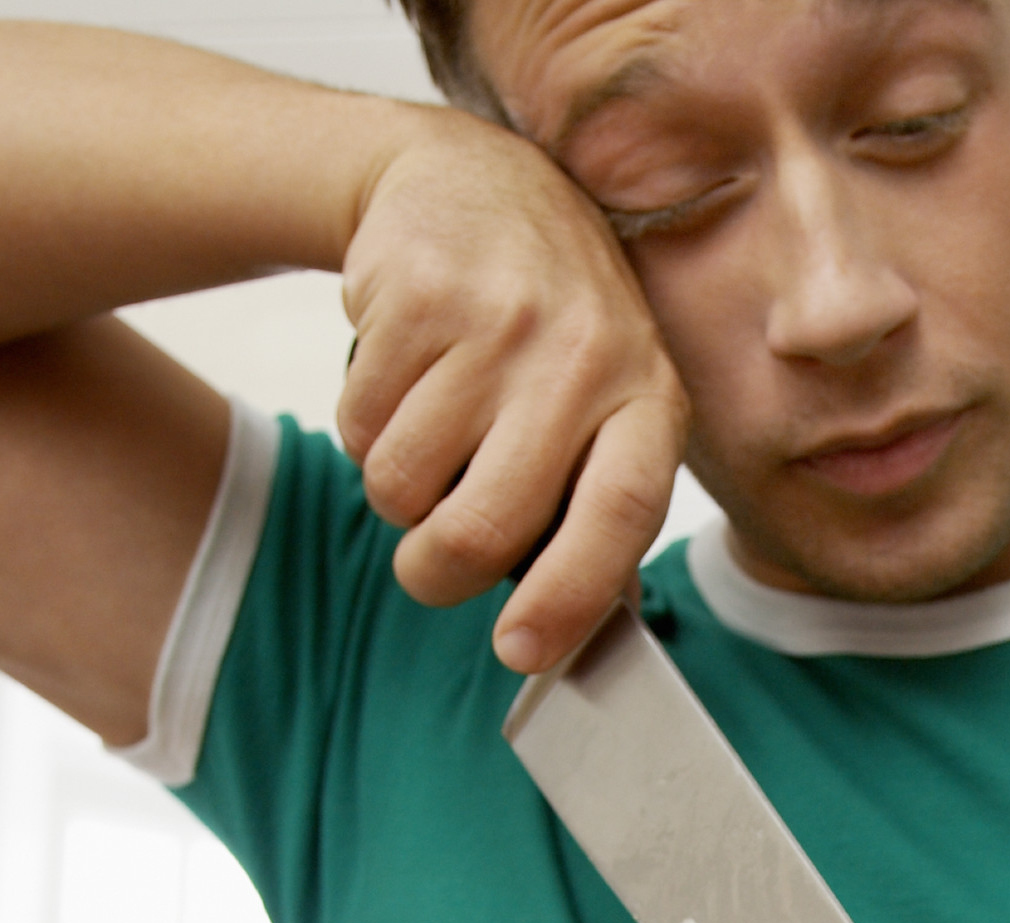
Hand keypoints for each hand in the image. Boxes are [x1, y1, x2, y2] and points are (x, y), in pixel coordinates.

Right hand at [337, 111, 689, 672]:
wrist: (470, 184)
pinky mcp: (418, 295)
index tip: (518, 651)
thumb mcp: (604, 400)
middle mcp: (585, 356)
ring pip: (406, 485)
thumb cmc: (546, 331)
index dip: (568, 597)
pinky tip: (401, 377)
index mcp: (650, 398)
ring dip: (395, 490)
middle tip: (427, 568)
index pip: (623, 515)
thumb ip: (590, 502)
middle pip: (488, 525)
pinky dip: (363, 428)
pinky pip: (360, 425)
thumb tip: (551, 633)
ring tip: (428, 431)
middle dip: (437, 574)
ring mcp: (501, 321)